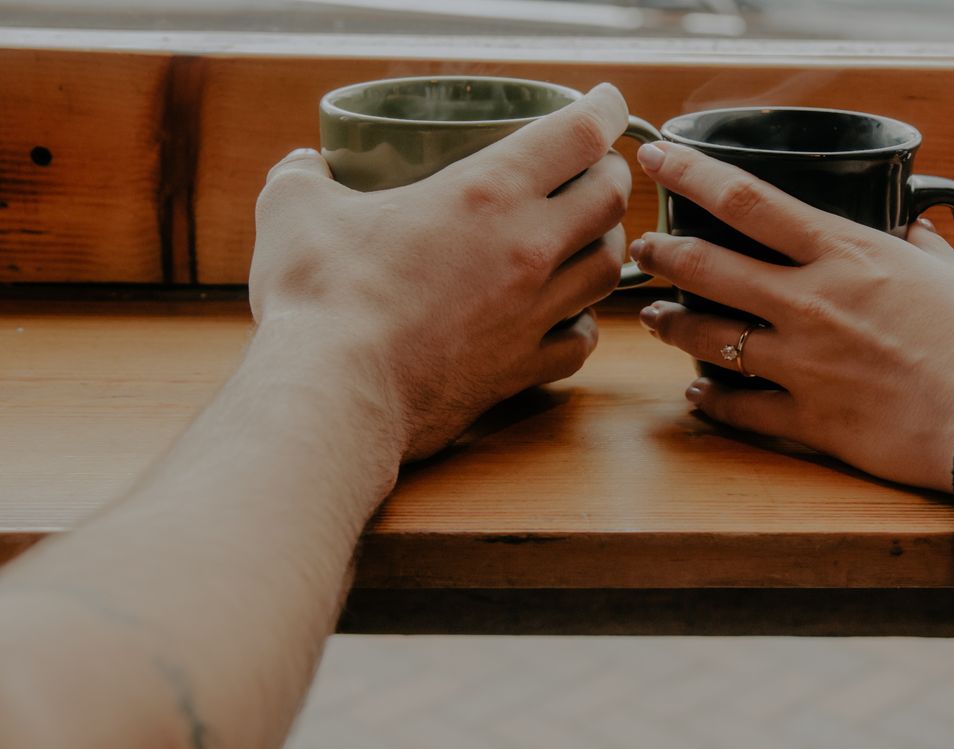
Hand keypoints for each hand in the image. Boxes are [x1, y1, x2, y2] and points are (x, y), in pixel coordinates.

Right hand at [248, 83, 631, 459]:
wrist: (335, 393)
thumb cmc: (320, 296)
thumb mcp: (296, 208)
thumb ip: (303, 175)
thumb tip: (304, 165)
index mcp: (486, 192)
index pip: (579, 134)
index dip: (604, 110)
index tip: (607, 103)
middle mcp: (527, 248)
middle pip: (610, 200)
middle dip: (610, 177)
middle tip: (595, 171)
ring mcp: (532, 313)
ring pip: (608, 269)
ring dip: (605, 246)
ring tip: (586, 240)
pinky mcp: (523, 368)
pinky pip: (580, 341)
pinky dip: (581, 325)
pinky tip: (564, 319)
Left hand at [630, 142, 953, 491]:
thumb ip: (922, 250)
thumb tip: (913, 232)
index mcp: (846, 254)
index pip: (747, 201)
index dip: (691, 175)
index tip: (658, 160)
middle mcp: (811, 303)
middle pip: (708, 268)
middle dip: (663, 254)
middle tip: (644, 248)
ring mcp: (803, 364)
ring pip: (708, 339)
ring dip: (671, 324)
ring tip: (655, 318)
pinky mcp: (810, 420)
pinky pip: (739, 409)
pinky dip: (710, 401)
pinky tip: (696, 395)